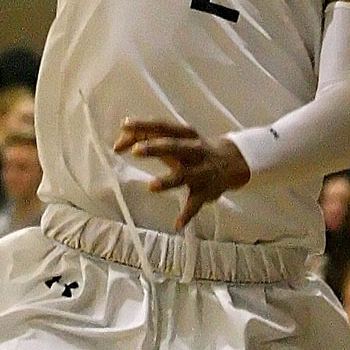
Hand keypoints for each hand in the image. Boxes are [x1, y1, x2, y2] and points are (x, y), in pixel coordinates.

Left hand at [115, 121, 250, 228]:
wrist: (232, 162)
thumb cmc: (192, 149)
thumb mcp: (175, 140)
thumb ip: (146, 140)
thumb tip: (117, 145)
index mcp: (186, 134)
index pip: (163, 126)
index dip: (144, 125)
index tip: (124, 125)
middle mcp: (195, 150)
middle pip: (175, 147)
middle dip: (156, 148)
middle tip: (135, 151)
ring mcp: (202, 171)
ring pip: (184, 176)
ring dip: (168, 181)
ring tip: (151, 187)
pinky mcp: (207, 191)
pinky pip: (195, 204)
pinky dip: (187, 214)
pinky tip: (177, 225)